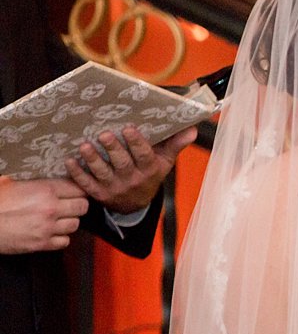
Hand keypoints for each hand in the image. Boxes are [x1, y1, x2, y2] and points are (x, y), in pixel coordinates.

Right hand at [0, 176, 87, 252]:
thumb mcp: (16, 185)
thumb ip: (40, 184)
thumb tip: (57, 183)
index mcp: (45, 189)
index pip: (78, 188)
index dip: (77, 191)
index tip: (73, 194)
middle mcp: (50, 207)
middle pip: (83, 206)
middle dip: (77, 206)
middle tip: (68, 207)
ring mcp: (47, 227)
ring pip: (75, 224)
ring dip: (68, 222)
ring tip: (58, 220)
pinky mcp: (41, 243)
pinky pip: (65, 241)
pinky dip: (60, 238)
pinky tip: (51, 233)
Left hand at [64, 125, 195, 213]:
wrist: (135, 205)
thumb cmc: (150, 175)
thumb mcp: (165, 162)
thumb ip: (176, 144)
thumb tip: (192, 129)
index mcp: (149, 170)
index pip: (144, 155)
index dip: (136, 142)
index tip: (128, 128)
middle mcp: (132, 180)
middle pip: (122, 163)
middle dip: (113, 149)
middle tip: (104, 134)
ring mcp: (113, 188)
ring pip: (102, 173)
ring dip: (93, 160)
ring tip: (84, 146)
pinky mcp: (98, 193)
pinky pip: (86, 184)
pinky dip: (77, 173)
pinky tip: (69, 161)